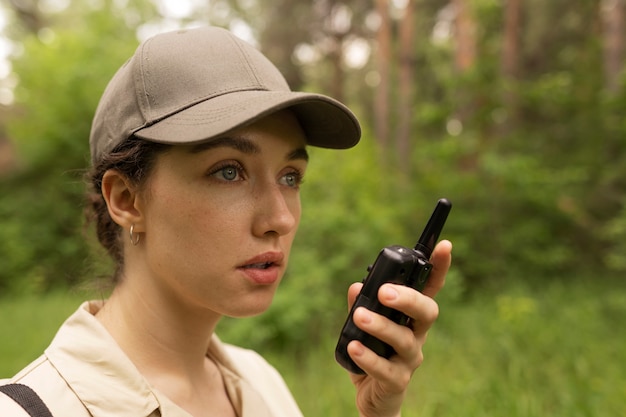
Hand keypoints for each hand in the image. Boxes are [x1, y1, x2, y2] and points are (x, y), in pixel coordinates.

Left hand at [345, 240, 451, 416]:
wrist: (373, 397)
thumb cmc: (373, 352)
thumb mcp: (364, 325)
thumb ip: (360, 305)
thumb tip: (356, 287)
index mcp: (410, 317)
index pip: (429, 288)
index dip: (439, 268)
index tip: (445, 245)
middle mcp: (416, 335)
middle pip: (427, 312)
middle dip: (409, 299)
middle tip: (385, 292)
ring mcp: (409, 359)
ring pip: (405, 340)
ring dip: (381, 326)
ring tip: (360, 317)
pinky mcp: (397, 381)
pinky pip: (386, 369)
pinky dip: (369, 357)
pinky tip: (354, 347)